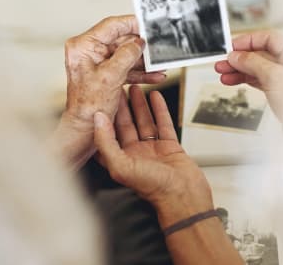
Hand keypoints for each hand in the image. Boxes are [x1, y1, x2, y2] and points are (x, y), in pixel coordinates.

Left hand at [53, 16, 165, 167]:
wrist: (84, 129)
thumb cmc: (88, 107)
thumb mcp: (111, 77)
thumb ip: (126, 55)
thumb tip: (138, 42)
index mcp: (83, 47)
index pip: (111, 26)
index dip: (131, 24)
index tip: (147, 24)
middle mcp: (89, 52)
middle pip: (121, 40)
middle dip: (140, 46)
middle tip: (157, 46)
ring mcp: (98, 64)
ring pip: (126, 55)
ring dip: (144, 61)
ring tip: (159, 63)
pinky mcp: (106, 74)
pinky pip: (126, 68)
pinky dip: (140, 72)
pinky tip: (154, 75)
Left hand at [93, 85, 212, 227]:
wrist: (184, 196)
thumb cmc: (154, 189)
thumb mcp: (122, 165)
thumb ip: (107, 142)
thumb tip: (98, 120)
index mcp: (120, 159)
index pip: (108, 133)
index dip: (104, 116)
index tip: (103, 98)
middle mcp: (134, 154)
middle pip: (125, 124)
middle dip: (122, 105)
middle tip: (119, 86)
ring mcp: (152, 149)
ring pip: (144, 121)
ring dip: (139, 104)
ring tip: (136, 87)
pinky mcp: (169, 146)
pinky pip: (163, 123)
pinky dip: (159, 109)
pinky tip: (156, 97)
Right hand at [215, 31, 282, 124]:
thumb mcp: (273, 75)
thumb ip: (252, 62)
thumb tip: (237, 55)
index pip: (267, 38)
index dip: (248, 41)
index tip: (232, 47)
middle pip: (259, 53)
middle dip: (239, 58)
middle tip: (223, 62)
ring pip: (256, 68)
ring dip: (238, 70)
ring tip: (223, 74)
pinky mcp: (279, 91)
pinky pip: (258, 80)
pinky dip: (245, 79)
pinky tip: (233, 81)